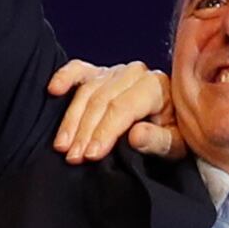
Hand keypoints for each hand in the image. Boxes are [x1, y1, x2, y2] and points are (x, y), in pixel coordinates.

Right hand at [49, 59, 183, 163]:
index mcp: (156, 87)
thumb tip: (135, 136)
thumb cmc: (173, 134)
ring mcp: (115, 71)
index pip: (123, 107)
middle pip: (102, 101)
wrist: (173, 120)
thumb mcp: (175, 145)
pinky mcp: (100, 72)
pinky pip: (79, 70)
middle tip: (74, 157)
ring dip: (71, 119)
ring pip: (87, 91)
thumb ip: (158, 141)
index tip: (91, 155)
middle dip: (85, 131)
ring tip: (62, 146)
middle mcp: (135, 73)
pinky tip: (53, 90)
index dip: (105, 131)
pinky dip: (64, 77)